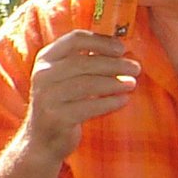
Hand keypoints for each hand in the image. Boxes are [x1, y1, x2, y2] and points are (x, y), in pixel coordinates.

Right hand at [20, 30, 139, 160]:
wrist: (42, 138)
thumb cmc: (62, 102)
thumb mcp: (65, 76)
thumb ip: (85, 60)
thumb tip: (120, 49)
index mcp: (45, 58)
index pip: (75, 39)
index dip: (101, 42)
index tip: (122, 49)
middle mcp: (43, 75)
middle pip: (83, 62)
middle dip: (114, 64)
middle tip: (135, 68)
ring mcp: (47, 97)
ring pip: (87, 84)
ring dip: (115, 82)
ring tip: (132, 83)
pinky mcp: (57, 117)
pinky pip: (89, 107)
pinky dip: (110, 102)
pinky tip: (123, 100)